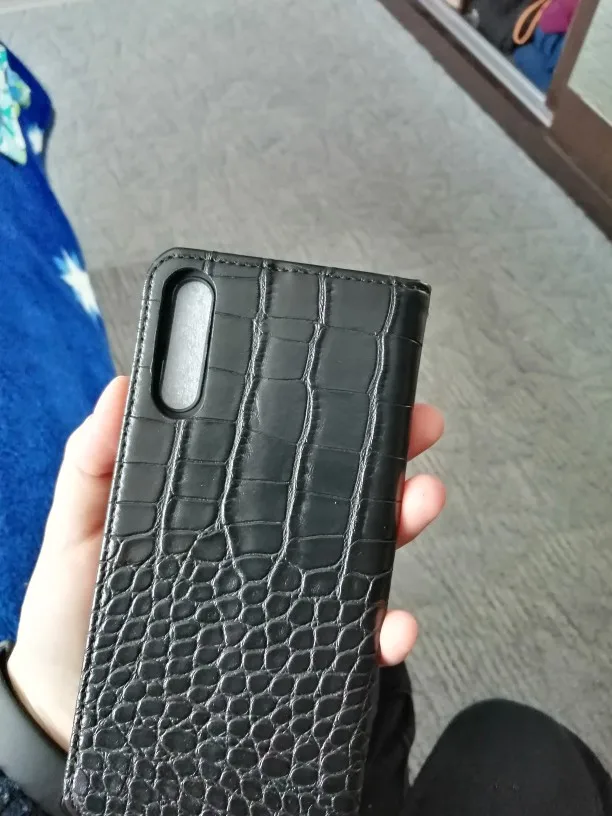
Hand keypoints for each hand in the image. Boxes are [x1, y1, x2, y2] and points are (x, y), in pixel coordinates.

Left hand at [8, 377, 444, 750]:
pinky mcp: (293, 655)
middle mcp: (264, 547)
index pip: (286, 454)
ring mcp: (283, 599)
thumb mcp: (75, 529)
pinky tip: (391, 623)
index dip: (328, 419)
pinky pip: (350, 642)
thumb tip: (123, 388)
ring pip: (360, 556)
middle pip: (340, 495)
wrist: (75, 710)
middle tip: (416, 426)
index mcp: (223, 506)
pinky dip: (383, 632)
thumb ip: (94, 464)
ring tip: (419, 501)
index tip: (365, 383)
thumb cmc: (73, 615)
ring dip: (403, 524)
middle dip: (389, 456)